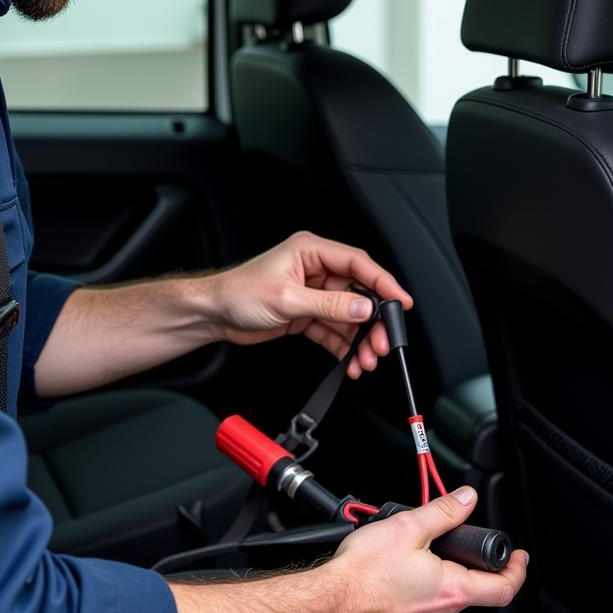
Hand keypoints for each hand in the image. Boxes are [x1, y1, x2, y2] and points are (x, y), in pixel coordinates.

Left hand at [209, 231, 412, 376]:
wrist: (212, 314)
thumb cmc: (238, 294)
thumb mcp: (287, 300)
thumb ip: (329, 306)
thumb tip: (363, 309)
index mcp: (311, 251)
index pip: (358, 264)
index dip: (383, 283)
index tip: (400, 302)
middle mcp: (315, 270)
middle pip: (358, 293)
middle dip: (373, 322)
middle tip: (382, 343)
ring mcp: (312, 293)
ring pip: (348, 316)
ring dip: (360, 340)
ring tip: (366, 360)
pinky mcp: (307, 314)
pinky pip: (334, 330)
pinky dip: (344, 347)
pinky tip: (350, 362)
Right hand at [320, 487, 528, 612]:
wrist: (325, 607)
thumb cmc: (361, 572)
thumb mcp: (407, 526)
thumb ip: (444, 512)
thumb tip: (466, 499)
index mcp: (451, 591)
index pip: (503, 587)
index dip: (516, 570)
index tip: (517, 558)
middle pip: (465, 593)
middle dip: (453, 569)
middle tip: (430, 550)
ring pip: (437, 607)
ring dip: (428, 587)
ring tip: (399, 567)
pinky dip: (409, 604)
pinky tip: (388, 589)